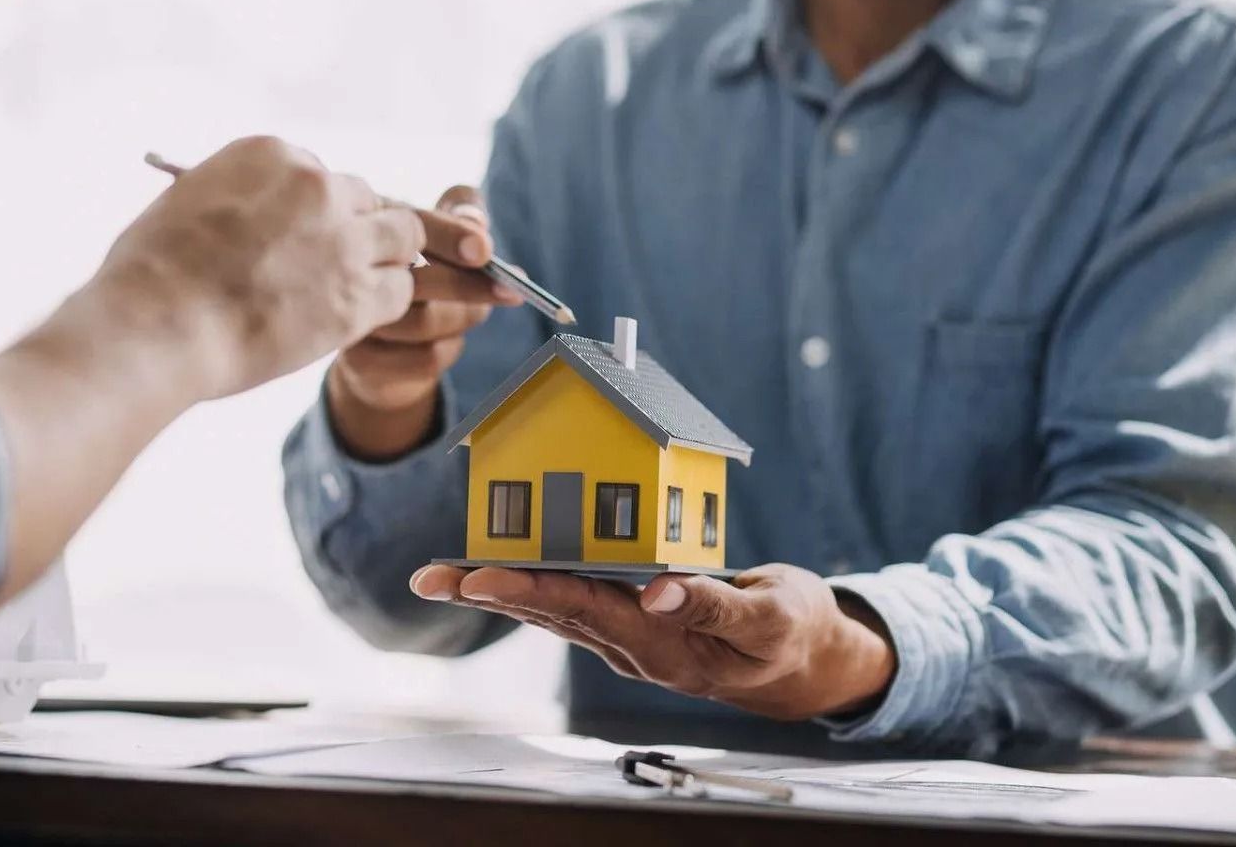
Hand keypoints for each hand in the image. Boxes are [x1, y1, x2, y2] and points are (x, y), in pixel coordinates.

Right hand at [92, 136, 424, 399]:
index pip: (320, 174)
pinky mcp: (359, 295)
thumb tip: (259, 214)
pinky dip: (384, 304)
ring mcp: (344, 240)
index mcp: (271, 154)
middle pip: (366, 200)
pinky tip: (354, 318)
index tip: (297, 238)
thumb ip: (240, 197)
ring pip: (402, 237)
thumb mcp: (189, 201)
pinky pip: (401, 289)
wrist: (155, 326)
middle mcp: (317, 186)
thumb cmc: (151, 274)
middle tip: (332, 265)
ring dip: (382, 261)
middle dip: (355, 230)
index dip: (314, 211)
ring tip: (350, 290)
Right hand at [327, 186, 521, 458]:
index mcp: (367, 228)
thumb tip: (477, 224)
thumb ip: (462, 213)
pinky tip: (446, 340)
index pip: (410, 225)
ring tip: (470, 311)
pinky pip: (425, 358)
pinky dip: (450, 348)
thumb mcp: (439, 233)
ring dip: (462, 318)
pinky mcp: (359, 364)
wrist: (377, 352)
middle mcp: (348, 273)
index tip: (487, 251)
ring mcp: (349, 321)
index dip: (452, 235)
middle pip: (417, 278)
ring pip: (424, 322)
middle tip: (510, 289)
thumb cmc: (415, 279)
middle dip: (471, 285)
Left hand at [409, 562, 895, 720]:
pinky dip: (532, 584)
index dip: (536, 589)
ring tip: (442, 576)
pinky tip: (496, 574)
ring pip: (555, 611)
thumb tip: (658, 591)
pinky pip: (573, 603)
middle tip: (434, 578)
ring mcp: (629, 640)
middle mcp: (635, 649)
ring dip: (499, 591)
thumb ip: (714, 604)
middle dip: (493, 591)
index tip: (487, 577)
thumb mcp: (768, 616)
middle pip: (555, 614)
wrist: (802, 661)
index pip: (590, 611)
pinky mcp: (632, 623)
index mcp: (667, 647)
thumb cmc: (788, 631)